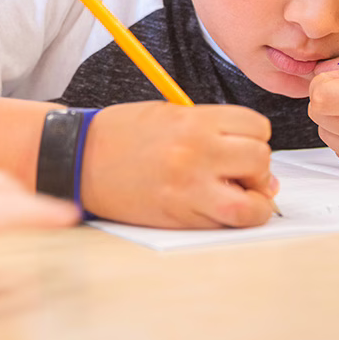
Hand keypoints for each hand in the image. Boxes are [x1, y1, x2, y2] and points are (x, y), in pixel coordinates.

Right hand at [78, 102, 278, 228]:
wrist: (78, 159)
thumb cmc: (121, 136)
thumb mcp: (169, 115)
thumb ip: (213, 130)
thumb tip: (259, 165)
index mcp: (194, 121)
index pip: (257, 127)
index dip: (254, 138)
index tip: (240, 146)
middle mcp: (196, 152)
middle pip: (260, 159)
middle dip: (255, 168)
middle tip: (236, 173)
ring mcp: (189, 189)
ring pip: (255, 203)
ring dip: (252, 201)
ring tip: (232, 195)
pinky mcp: (181, 217)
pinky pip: (229, 224)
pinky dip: (232, 220)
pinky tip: (215, 209)